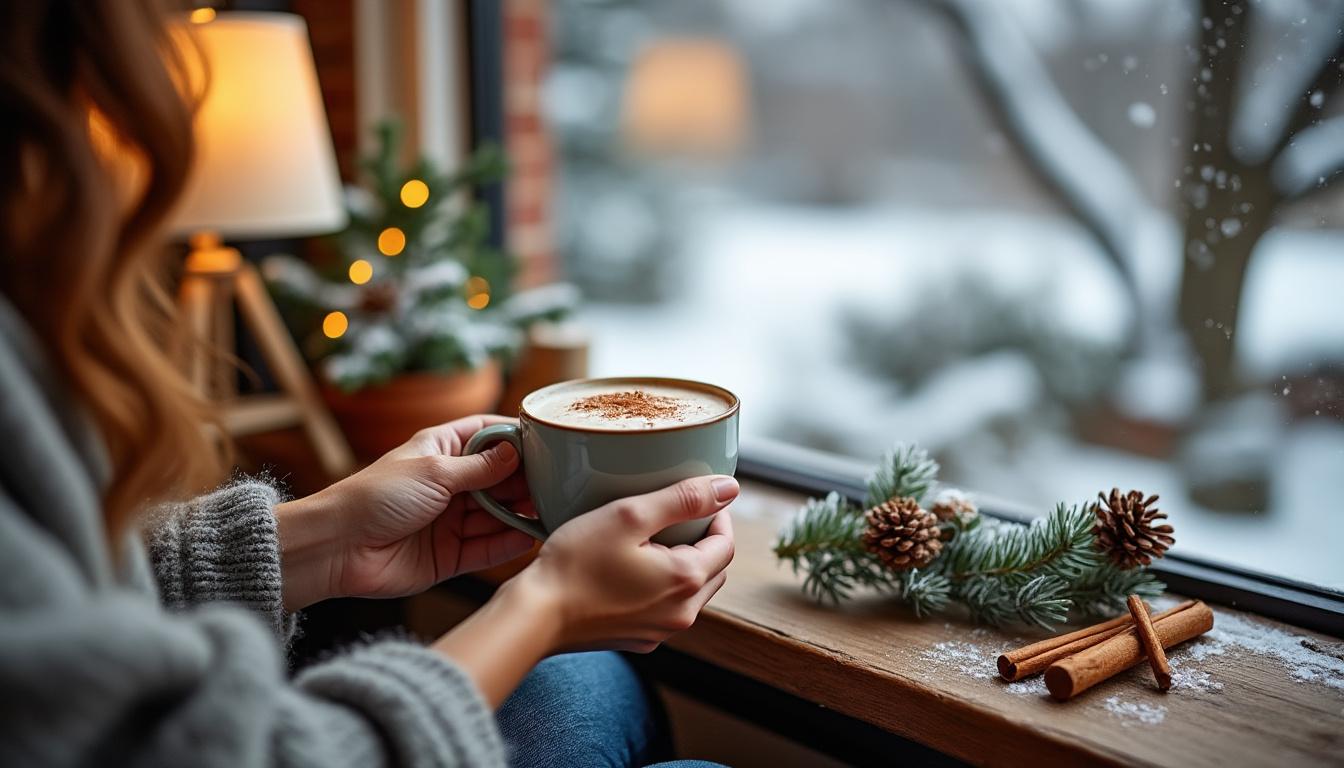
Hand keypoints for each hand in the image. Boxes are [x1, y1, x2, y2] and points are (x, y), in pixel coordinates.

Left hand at [276, 416, 537, 610]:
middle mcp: (450, 483)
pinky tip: (531, 538)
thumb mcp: (434, 471)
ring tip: (555, 510)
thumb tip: (519, 453)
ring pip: (498, 514)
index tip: (550, 441)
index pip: (488, 435)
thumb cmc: (377, 496)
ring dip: (523, 513)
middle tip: (561, 482)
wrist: (338, 548)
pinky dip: (509, 543)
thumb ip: (481, 467)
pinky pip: (487, 547)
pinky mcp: (450, 554)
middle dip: (527, 480)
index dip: (517, 437)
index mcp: (441, 449)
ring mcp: (452, 519)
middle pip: (500, 478)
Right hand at [515, 474, 738, 652]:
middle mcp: (681, 613)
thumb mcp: (630, 515)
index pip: (726, 544)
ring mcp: (659, 631)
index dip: (717, 516)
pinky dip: (661, 587)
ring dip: (684, 564)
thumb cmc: (576, 563)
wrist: (535, 615)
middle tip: (675, 516)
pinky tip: (631, 570)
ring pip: (692, 591)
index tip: (696, 497)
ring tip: (652, 540)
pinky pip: (665, 608)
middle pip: (714, 569)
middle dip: (704, 540)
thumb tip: (729, 488)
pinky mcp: (638, 639)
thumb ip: (683, 499)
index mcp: (687, 580)